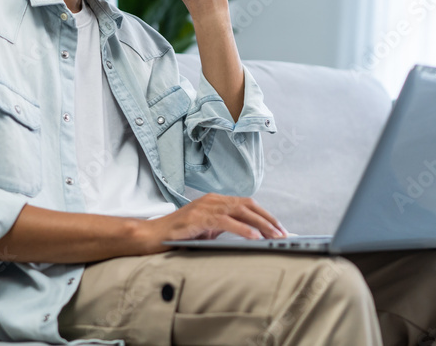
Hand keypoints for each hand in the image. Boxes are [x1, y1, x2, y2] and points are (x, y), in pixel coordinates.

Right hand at [138, 193, 287, 254]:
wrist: (152, 235)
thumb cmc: (178, 234)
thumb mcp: (205, 229)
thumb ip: (223, 227)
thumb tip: (247, 234)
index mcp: (215, 201)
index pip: (246, 204)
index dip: (265, 215)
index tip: (279, 228)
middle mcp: (212, 200)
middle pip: (248, 205)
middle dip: (268, 219)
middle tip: (283, 233)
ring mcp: (205, 207)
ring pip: (240, 211)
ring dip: (260, 224)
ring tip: (274, 236)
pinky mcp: (199, 217)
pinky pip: (225, 222)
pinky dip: (242, 229)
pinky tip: (254, 237)